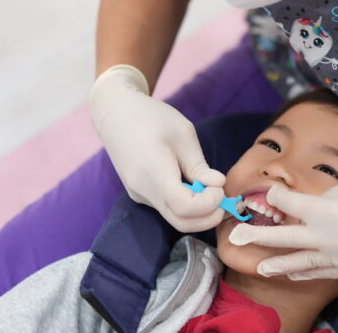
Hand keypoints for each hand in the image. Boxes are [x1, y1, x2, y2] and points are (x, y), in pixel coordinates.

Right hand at [90, 64, 225, 231]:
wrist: (116, 114)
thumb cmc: (151, 117)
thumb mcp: (183, 134)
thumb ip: (199, 165)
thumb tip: (218, 185)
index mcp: (154, 172)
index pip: (185, 207)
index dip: (209, 204)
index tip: (219, 186)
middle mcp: (144, 191)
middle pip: (181, 222)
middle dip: (208, 216)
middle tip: (221, 195)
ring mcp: (140, 195)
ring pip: (174, 217)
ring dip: (198, 211)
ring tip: (208, 187)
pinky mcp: (139, 194)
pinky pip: (166, 208)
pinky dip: (185, 205)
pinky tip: (192, 185)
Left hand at [227, 171, 337, 279]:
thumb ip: (330, 196)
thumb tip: (313, 205)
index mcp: (332, 212)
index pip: (291, 205)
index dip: (277, 197)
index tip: (270, 193)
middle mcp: (333, 239)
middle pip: (286, 239)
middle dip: (260, 236)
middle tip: (237, 235)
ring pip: (302, 263)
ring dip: (278, 263)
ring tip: (259, 266)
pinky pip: (323, 272)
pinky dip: (305, 272)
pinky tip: (292, 272)